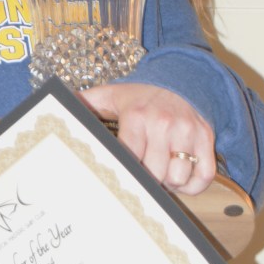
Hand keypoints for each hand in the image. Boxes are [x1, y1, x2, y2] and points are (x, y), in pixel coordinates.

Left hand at [80, 83, 215, 195]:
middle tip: (141, 176)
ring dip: (168, 183)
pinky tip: (180, 178)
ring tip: (160, 174)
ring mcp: (188, 132)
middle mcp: (164, 124)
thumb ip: (86, 102)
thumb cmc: (141, 96)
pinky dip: (193, 185)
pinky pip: (204, 176)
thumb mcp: (111, 94)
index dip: (125, 172)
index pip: (129, 157)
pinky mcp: (206, 139)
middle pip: (154, 173)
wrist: (180, 79)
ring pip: (178, 177)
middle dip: (146, 180)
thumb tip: (57, 106)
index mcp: (137, 116)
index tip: (119, 177)